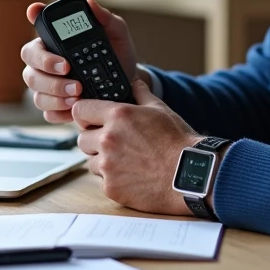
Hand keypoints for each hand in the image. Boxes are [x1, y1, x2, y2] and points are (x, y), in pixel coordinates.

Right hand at [21, 0, 140, 123]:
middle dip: (50, 76)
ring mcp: (47, 88)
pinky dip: (60, 112)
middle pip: (30, 71)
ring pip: (37, 94)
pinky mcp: (55, 107)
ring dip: (56, 96)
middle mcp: (45, 65)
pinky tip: (75, 109)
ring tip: (79, 95)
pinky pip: (47, 113)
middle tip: (74, 79)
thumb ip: (105, 18)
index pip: (34, 43)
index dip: (38, 45)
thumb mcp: (116, 33)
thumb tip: (90, 3)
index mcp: (53, 44)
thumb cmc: (118, 54)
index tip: (59, 55)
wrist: (127, 83)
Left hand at [74, 80, 201, 215]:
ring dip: (102, 160)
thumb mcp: (160, 109)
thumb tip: (134, 82)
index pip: (80, 110)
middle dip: (94, 139)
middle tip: (114, 142)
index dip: (85, 114)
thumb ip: (141, 93)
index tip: (90, 119)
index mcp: (117, 116)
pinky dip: (114, 179)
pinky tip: (133, 175)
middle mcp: (107, 140)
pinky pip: (102, 180)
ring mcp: (107, 166)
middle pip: (82, 138)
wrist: (189, 174)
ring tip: (126, 160)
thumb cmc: (177, 141)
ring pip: (90, 161)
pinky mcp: (111, 187)